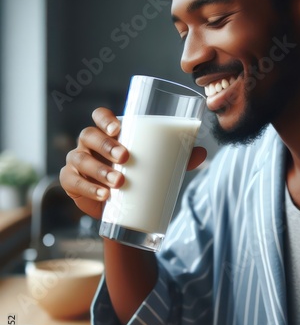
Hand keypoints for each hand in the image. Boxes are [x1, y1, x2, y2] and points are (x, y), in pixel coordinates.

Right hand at [60, 107, 206, 218]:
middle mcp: (90, 144)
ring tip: (119, 183)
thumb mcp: (157, 165)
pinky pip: (73, 182)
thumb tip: (202, 152)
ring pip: (80, 158)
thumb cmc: (139, 176)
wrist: (122, 208)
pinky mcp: (71, 182)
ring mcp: (78, 161)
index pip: (99, 116)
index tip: (119, 128)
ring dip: (99, 170)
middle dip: (106, 145)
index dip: (105, 119)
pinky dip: (88, 188)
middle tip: (126, 158)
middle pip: (89, 135)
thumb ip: (178, 157)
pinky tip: (104, 195)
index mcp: (109, 133)